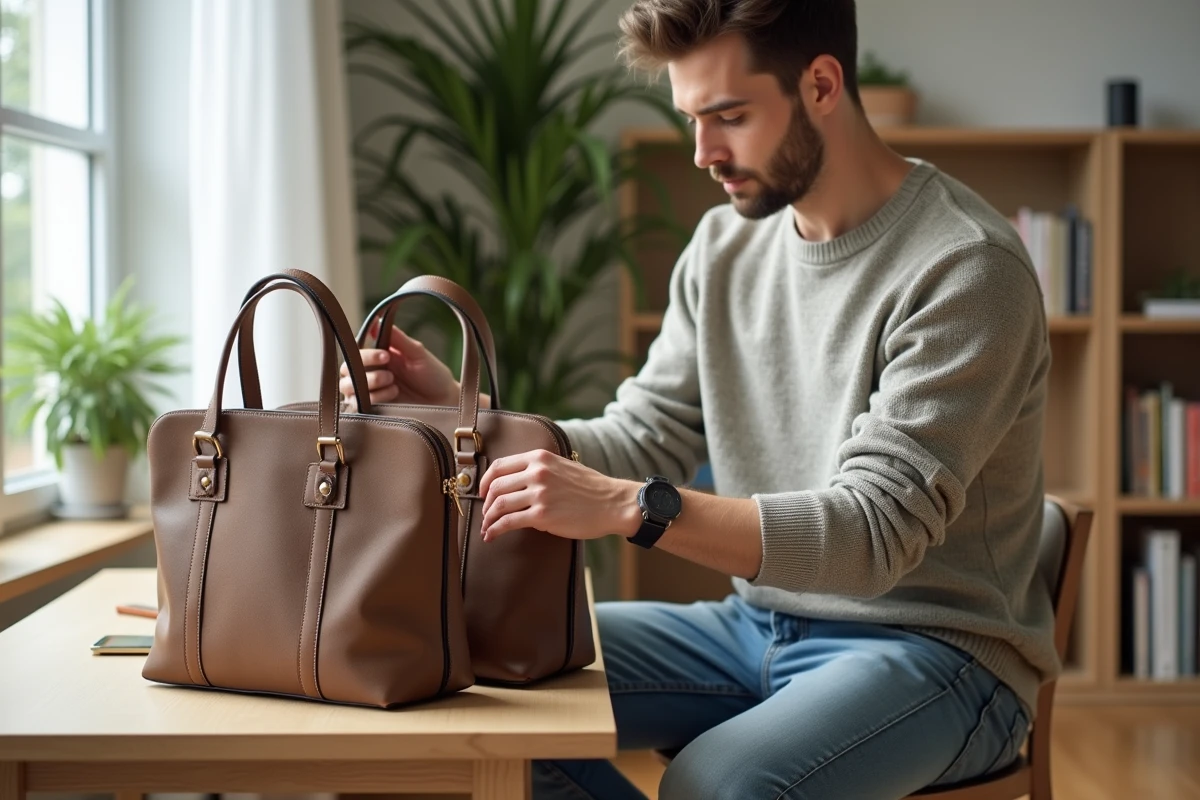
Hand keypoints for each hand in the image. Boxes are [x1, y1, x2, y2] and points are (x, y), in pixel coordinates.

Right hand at [340, 321, 457, 406]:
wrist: (445, 401)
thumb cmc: (433, 374)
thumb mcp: (417, 352)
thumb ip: (397, 338)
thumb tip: (376, 320)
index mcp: (378, 357)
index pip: (356, 352)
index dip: (366, 354)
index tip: (386, 355)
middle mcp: (370, 373)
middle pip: (346, 370)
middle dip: (365, 369)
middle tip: (389, 372)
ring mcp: (370, 392)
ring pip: (348, 388)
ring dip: (369, 384)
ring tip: (393, 383)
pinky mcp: (373, 409)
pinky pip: (357, 405)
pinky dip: (374, 398)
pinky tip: (393, 395)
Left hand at [478, 449, 642, 541]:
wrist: (612, 503)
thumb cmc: (590, 488)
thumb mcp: (562, 466)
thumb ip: (539, 469)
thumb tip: (515, 481)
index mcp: (540, 458)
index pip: (499, 466)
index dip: (485, 481)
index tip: (483, 493)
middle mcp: (537, 472)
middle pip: (496, 486)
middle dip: (486, 503)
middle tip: (486, 514)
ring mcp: (539, 493)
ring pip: (499, 504)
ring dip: (488, 518)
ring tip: (487, 527)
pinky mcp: (542, 515)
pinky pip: (509, 522)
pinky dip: (495, 530)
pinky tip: (492, 535)